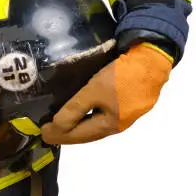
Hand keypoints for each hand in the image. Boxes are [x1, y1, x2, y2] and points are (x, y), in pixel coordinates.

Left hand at [40, 43, 173, 144]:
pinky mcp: (131, 103)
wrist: (153, 60)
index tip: (42, 133)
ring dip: (80, 125)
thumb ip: (75, 108)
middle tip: (50, 131)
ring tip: (64, 123)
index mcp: (110, 125)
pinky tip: (86, 111)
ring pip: (98, 125)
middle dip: (69, 133)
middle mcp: (119, 125)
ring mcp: (127, 115)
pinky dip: (91, 116)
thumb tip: (57, 126)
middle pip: (89, 133)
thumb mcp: (94, 90)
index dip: (59, 134)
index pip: (79, 135)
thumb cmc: (122, 76)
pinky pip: (105, 115)